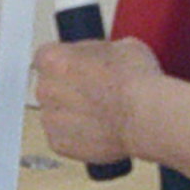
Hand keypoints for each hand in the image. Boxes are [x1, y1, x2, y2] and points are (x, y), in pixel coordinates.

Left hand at [31, 33, 158, 167]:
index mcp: (53, 60)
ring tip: (101, 114)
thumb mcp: (119, 45)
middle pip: (49, 86)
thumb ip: (95, 52)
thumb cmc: (135, 78)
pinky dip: (77, 136)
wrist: (145, 116)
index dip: (64, 61)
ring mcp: (50, 120)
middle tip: (94, 92)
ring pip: (56, 114)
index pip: (45, 56)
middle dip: (67, 88)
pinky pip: (64, 137)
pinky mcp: (59, 145)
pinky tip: (99, 131)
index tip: (77, 67)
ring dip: (71, 113)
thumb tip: (96, 58)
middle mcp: (44, 89)